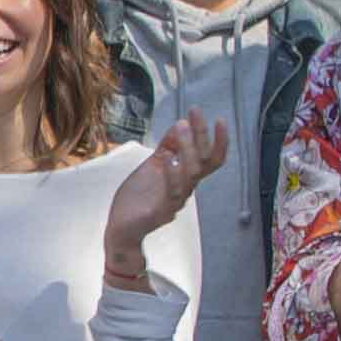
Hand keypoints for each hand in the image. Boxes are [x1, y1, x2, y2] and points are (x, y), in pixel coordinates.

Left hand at [99, 112, 231, 282]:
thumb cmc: (139, 197)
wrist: (122, 228)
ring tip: (181, 126)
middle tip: (195, 112)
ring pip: (191, 174)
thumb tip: (179, 124)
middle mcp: (186, 188)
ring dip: (187, 148)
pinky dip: (171, 173)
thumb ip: (167, 147)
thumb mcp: (153, 166)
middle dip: (202, 134)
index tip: (217, 118)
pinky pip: (172, 192)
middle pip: (204, 161)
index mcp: (185, 178)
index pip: (209, 158)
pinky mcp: (161, 211)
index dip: (218, 140)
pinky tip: (167, 157)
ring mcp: (175, 200)